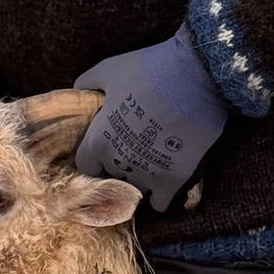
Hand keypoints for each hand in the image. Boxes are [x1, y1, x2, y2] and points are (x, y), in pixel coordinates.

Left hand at [73, 28, 227, 212]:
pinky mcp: (173, 182)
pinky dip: (162, 195)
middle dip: (120, 167)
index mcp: (99, 141)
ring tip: (152, 164)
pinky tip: (166, 179)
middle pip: (112, 179)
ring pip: (135, 192)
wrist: (195, 75)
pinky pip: (160, 204)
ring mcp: (146, 175)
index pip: (86, 166)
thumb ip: (89, 82)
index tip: (109, 146)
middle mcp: (119, 164)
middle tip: (135, 150)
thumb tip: (78, 89)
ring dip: (141, 182)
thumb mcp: (110, 69)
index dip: (97, 156)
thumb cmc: (149, 70)